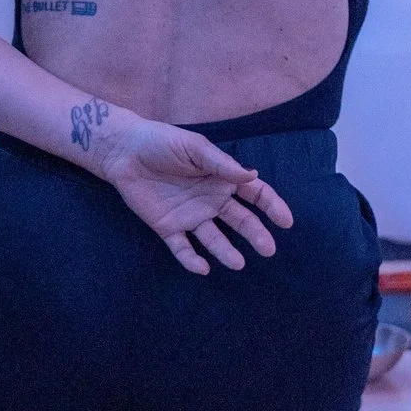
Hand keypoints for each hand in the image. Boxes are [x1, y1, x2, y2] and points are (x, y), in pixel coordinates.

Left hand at [94, 119, 295, 274]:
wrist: (124, 151)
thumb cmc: (162, 142)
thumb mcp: (194, 147)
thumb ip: (221, 164)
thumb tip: (251, 176)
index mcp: (221, 178)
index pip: (254, 194)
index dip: (272, 206)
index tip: (285, 221)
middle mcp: (211, 200)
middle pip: (240, 221)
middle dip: (256, 234)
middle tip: (268, 249)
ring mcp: (190, 216)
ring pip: (214, 239)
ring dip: (226, 252)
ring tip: (238, 263)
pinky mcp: (168, 228)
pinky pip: (183, 248)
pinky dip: (192, 260)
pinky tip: (202, 267)